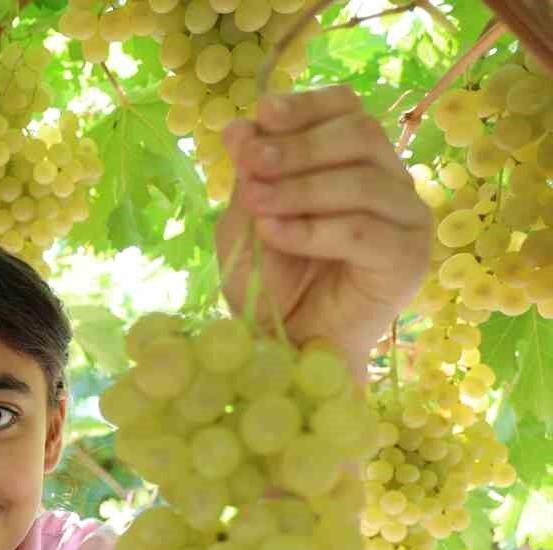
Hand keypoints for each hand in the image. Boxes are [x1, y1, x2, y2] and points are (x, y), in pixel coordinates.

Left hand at [216, 87, 432, 366]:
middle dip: (298, 146)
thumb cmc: (269, 285)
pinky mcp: (408, 259)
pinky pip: (362, 231)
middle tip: (251, 164)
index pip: (347, 109)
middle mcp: (389, 182)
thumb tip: (238, 127)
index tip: (263, 113)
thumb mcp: (245, 224)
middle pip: (359, 135)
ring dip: (299, 188)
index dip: (307, 106)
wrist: (287, 346)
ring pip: (361, 180)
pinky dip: (312, 229)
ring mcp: (406, 219)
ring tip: (256, 205)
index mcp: (354, 161)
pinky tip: (275, 233)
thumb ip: (248, 178)